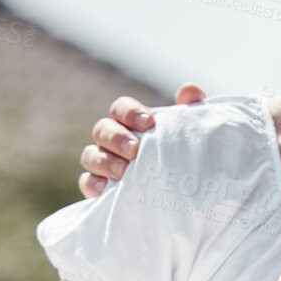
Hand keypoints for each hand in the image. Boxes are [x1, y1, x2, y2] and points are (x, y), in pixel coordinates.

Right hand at [78, 84, 205, 197]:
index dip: (130, 112)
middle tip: (134, 150)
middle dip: (117, 137)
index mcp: (134, 123)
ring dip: (104, 161)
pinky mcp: (100, 188)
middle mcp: (115, 140)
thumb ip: (192, 109)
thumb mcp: (194, 133)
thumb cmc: (187, 156)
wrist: (188, 190)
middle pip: (102, 129)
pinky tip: (106, 188)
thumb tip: (189, 89)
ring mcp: (104, 163)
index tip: (149, 123)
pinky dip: (94, 183)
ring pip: (90, 155)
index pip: (121, 108)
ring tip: (123, 171)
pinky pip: (87, 182)